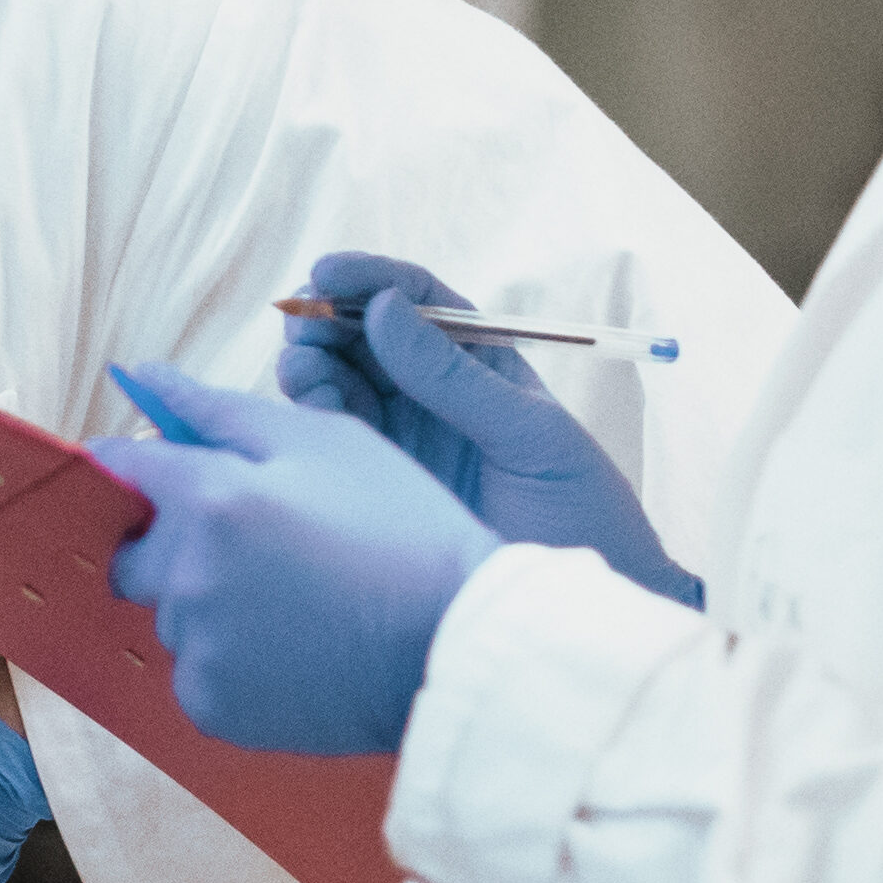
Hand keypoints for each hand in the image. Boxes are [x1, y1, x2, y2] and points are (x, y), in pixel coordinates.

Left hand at [100, 360, 500, 757]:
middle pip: (135, 553)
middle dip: (176, 543)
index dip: (141, 468)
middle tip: (254, 548)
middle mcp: (189, 574)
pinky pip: (197, 671)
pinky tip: (293, 648)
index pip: (125, 469)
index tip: (164, 479)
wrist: (456, 642)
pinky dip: (230, 661)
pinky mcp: (215, 705)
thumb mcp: (327, 442)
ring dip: (209, 604)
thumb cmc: (401, 528)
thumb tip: (144, 378)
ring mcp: (199, 646)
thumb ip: (222, 411)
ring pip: (172, 615)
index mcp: (212, 499)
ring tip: (292, 601)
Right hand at [279, 250, 699, 609]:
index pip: (418, 300)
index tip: (328, 273)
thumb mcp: (531, 437)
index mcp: (482, 363)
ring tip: (301, 370)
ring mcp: (402, 434)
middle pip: (364, 332)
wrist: (573, 608)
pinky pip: (331, 431)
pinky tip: (305, 408)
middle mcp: (434, 391)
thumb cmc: (581, 514)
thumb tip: (384, 306)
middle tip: (301, 323)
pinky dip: (308, 410)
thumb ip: (455, 377)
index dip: (371, 278)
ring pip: (338, 377)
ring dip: (310, 362)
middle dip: (326, 317)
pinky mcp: (376, 479)